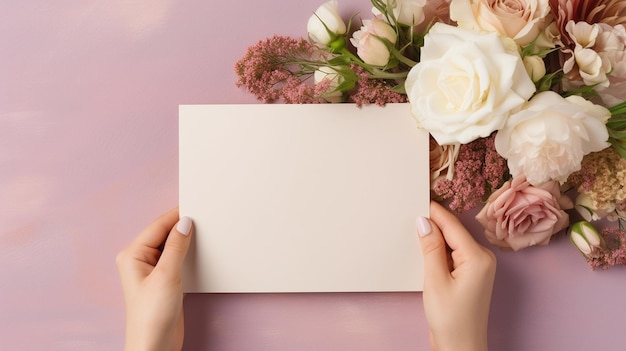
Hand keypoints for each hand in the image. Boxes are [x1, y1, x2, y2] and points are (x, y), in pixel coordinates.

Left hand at [116, 208, 192, 350]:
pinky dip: (187, 254)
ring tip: (204, 234)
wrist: (155, 346)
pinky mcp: (163, 281)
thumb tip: (185, 223)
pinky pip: (177, 259)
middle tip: (204, 219)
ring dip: (186, 241)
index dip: (177, 216)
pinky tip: (198, 253)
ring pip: (172, 246)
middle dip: (183, 227)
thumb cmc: (151, 316)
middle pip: (164, 234)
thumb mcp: (167, 275)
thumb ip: (176, 246)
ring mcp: (152, 271)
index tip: (197, 207)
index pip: (158, 226)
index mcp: (132, 255)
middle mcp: (140, 260)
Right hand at [417, 201, 495, 350]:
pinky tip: (425, 249)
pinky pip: (453, 254)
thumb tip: (424, 221)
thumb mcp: (435, 280)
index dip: (434, 211)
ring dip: (436, 237)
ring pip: (452, 242)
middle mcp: (482, 259)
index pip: (452, 225)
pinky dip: (439, 250)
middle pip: (454, 232)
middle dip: (434, 222)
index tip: (419, 197)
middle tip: (412, 209)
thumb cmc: (451, 319)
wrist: (459, 348)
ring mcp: (477, 268)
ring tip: (415, 228)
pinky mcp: (470, 276)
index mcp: (478, 257)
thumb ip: (430, 248)